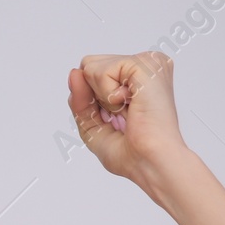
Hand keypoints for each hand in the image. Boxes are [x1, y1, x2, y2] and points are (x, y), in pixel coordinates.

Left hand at [67, 52, 188, 190]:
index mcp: (139, 77)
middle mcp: (146, 64)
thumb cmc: (134, 154)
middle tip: (124, 116)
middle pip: (88, 65)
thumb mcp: (93, 127)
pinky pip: (100, 72)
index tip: (117, 118)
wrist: (151, 163)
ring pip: (91, 66)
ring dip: (102, 98)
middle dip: (95, 97)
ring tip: (130, 111)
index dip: (92, 100)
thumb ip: (80, 100)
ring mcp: (147, 61)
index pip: (92, 71)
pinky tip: (131, 106)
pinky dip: (107, 96)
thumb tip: (74, 72)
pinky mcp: (145, 63)